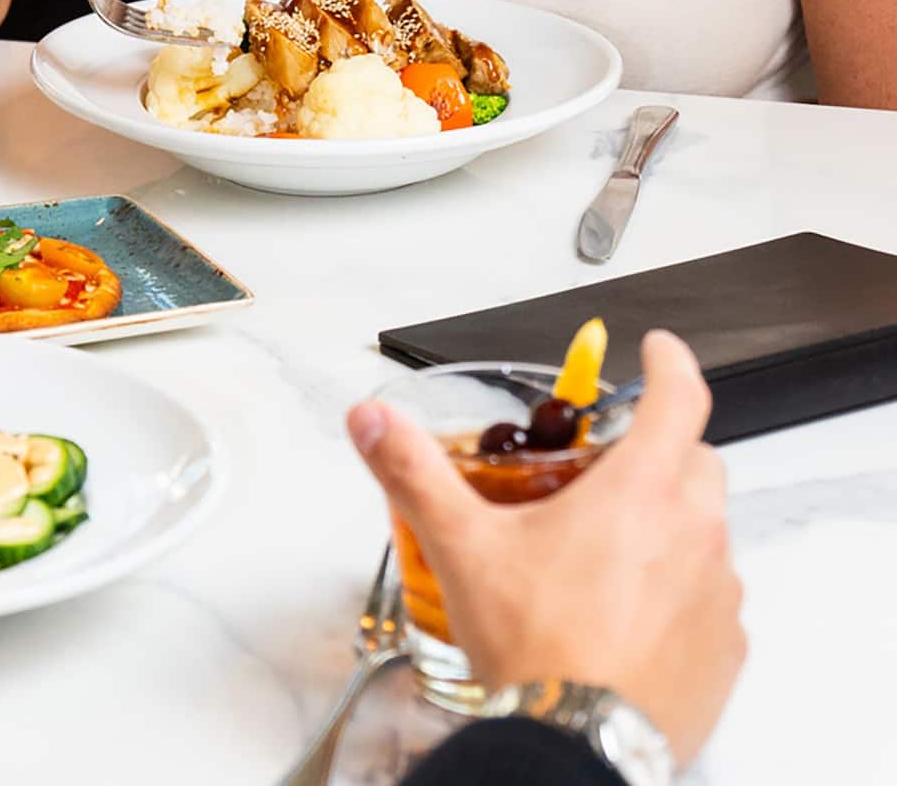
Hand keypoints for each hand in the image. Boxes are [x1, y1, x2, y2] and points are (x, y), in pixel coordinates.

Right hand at [347, 330, 744, 766]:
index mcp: (640, 494)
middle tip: (603, 473)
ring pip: (704, 532)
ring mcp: (718, 594)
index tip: (659, 350)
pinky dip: (676, 591)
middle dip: (658, 453)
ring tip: (599, 557)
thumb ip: (412, 472)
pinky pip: (709, 598)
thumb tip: (373, 420)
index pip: (680, 398)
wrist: (576, 745)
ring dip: (665, 528)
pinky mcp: (724, 648)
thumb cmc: (535, 647)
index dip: (669, 363)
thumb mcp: (460, 546)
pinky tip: (621, 616)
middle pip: (696, 463)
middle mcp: (694, 535)